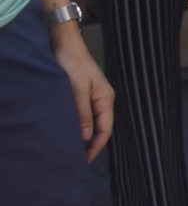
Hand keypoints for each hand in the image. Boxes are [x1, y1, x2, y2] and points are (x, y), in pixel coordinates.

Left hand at [48, 22, 113, 161]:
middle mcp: (102, 99)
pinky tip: (68, 132)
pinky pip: (83, 116)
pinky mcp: (82, 94)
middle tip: (75, 161)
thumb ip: (82, 112)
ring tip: (71, 150)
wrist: (64, 43)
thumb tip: (85, 136)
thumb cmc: (73, 64)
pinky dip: (77, 127)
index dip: (95, 147)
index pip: (105, 129)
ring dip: (83, 137)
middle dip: (90, 145)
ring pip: (91, 122)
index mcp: (105, 98)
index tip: (83, 162)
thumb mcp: (77, 89)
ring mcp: (92, 97)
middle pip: (100, 128)